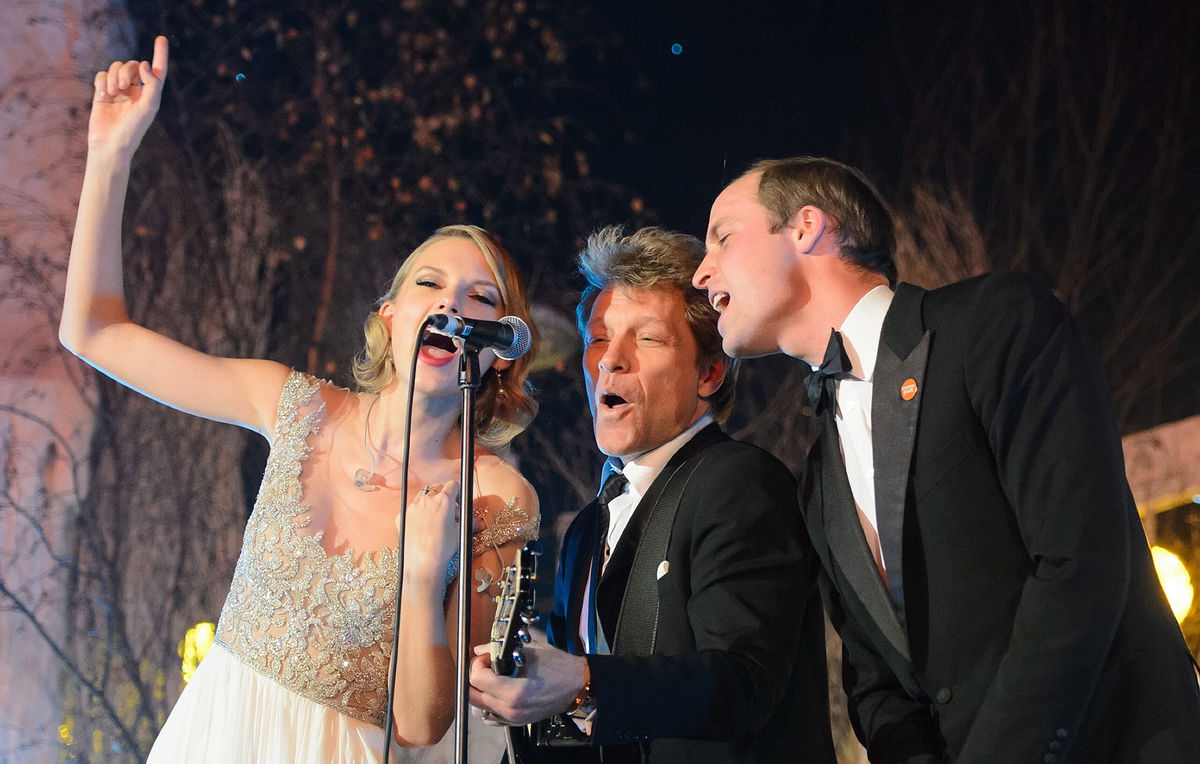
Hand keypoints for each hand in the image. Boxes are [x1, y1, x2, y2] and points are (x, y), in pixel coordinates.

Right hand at [88, 35, 168, 153]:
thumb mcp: (148, 107)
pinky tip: (104, 94)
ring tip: (113, 92)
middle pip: (132, 65)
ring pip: (116, 67)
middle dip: (127, 71)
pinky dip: (102, 81)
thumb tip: (145, 64)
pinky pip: (101, 75)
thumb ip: (152, 85)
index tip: (161, 38)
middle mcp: (136, 90)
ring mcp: (119, 90)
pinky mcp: (102, 92)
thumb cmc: (133, 129)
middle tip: (123, 86)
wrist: (110, 143)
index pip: (157, 69)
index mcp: (150, 93)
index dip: (160, 54)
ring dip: (114, 76)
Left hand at [395, 481, 488, 580]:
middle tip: (449, 511)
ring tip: (435, 519)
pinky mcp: (402, 516)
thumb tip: (479, 523)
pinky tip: (422, 527)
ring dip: (430, 503)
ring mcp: (412, 507)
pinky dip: (417, 514)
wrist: (422, 564)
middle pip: (437, 488)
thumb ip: (470, 523)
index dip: (458, 493)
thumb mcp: (460, 534)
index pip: (453, 485)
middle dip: (444, 496)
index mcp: (443, 500)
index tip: (458, 502)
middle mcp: (426, 500)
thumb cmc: (442, 549)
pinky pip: (411, 509)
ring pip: (422, 496)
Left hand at [468, 639, 587, 725]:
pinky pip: (491, 718)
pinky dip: (488, 706)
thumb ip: (499, 650)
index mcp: (513, 692)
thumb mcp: (529, 651)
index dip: (477, 663)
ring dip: (479, 693)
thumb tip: (480, 650)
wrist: (576, 685)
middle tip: (484, 665)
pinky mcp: (516, 723)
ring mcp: (513, 719)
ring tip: (490, 680)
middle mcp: (510, 709)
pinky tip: (497, 693)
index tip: (485, 656)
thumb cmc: (558, 667)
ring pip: (479, 710)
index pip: (476, 679)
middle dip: (474, 677)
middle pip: (473, 697)